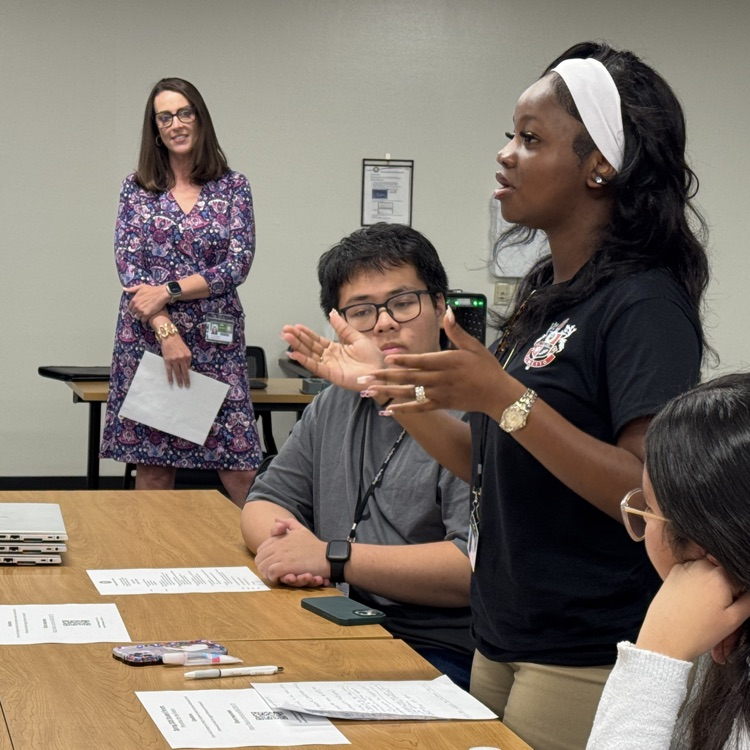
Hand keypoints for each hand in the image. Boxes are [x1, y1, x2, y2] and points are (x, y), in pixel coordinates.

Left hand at [125, 284, 169, 321]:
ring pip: (138, 317)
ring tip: (145, 315)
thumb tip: (124, 289)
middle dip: (136, 313)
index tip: (136, 309)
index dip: (133, 308)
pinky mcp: (147, 315)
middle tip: (141, 312)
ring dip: (140, 316)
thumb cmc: (152, 289)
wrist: (162, 294)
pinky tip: (147, 318)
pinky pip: (143, 320)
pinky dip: (145, 320)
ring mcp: (141, 311)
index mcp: (134, 300)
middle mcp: (136, 306)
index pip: (130, 308)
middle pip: (133, 313)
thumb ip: (132, 289)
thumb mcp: (141, 287)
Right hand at [159, 334, 191, 387]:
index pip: (189, 367)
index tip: (188, 380)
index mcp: (188, 356)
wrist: (169, 336)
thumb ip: (187, 359)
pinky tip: (171, 382)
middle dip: (186, 380)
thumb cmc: (178, 343)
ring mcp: (174, 360)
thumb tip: (187, 368)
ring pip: (177, 373)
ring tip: (180, 386)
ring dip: (179, 380)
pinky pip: (169, 371)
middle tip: (187, 386)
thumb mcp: (186, 350)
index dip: (188, 373)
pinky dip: (170, 377)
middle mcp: (182, 359)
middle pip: (185, 372)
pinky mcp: (167, 361)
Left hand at [254, 517, 328, 586]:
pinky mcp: (286, 566)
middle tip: (271, 572)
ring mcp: (282, 555)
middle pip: (259, 558)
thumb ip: (289, 523)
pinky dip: (273, 577)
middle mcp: (279, 545)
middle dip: (263, 566)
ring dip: (267, 573)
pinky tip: (280, 578)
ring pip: (263, 566)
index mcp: (281, 538)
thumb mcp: (302, 530)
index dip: (264, 557)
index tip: (271, 563)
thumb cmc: (314, 545)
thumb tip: (276, 519)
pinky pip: (271, 572)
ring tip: (275, 576)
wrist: (326, 556)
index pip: (261, 549)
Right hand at [281, 310, 385, 391]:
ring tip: (287, 338)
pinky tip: (295, 354)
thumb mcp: (356, 337)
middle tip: (285, 331)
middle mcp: (330, 357)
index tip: (295, 326)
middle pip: (310, 346)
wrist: (381, 371)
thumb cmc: (373, 357)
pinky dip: (305, 361)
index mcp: (336, 348)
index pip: (316, 340)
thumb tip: (332, 313)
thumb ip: (342, 327)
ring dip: (298, 347)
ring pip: (310, 355)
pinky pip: (316, 367)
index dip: (306, 333)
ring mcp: (330, 366)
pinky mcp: (331, 374)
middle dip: (297, 338)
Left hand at [361, 307, 510, 414]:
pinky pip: (419, 408)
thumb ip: (456, 331)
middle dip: (385, 377)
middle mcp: (440, 379)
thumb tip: (448, 311)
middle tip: (365, 377)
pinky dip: (403, 409)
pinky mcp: (440, 404)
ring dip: (388, 392)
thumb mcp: (474, 346)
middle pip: (409, 377)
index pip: (421, 360)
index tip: (386, 359)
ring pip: (409, 393)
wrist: (497, 394)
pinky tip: (388, 410)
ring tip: (368, 392)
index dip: (403, 360)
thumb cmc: (486, 368)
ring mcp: (439, 393)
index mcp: (447, 362)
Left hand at [636, 558, 749, 662]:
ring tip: (702, 610)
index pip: (741, 582)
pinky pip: (693, 574)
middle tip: (715, 612)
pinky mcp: (674, 571)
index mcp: (720, 575)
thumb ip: (748, 601)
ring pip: (708, 575)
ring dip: (710, 588)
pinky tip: (691, 603)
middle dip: (724, 592)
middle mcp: (702, 564)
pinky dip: (695, 585)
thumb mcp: (733, 620)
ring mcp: (686, 566)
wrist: (664, 637)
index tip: (729, 609)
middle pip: (723, 577)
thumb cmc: (699, 632)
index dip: (738, 598)